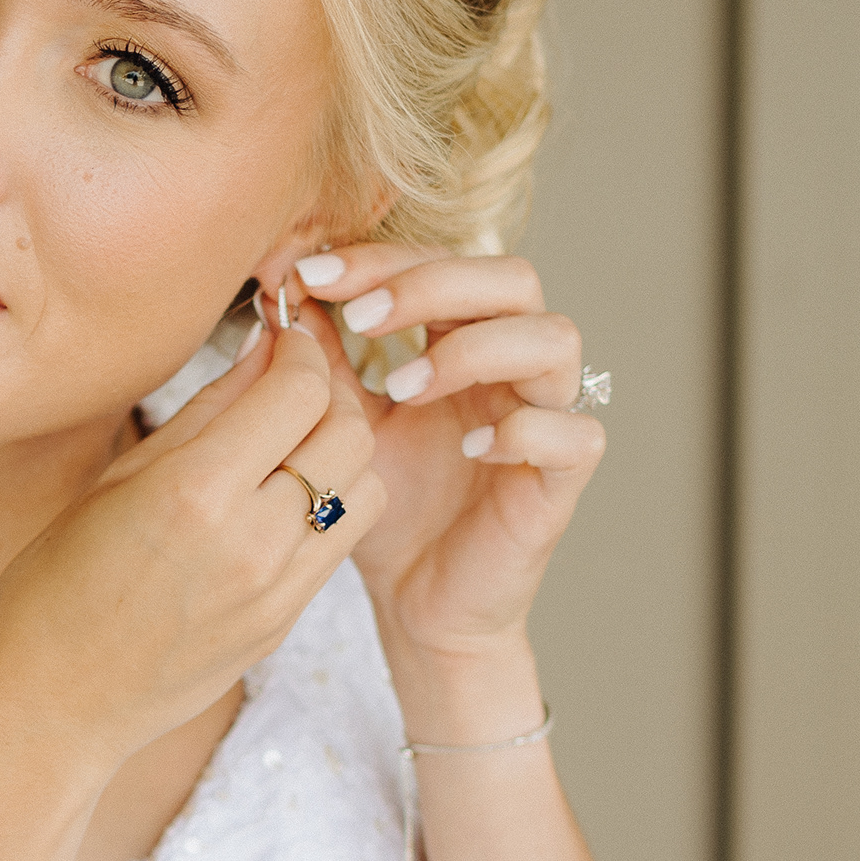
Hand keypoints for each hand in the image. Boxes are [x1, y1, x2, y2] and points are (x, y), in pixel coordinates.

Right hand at [0, 302, 383, 772]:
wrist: (50, 702)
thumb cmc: (57, 580)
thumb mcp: (120, 477)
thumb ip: (208, 410)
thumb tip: (265, 346)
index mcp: (194, 491)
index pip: (299, 391)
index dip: (299, 352)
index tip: (280, 341)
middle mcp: (249, 541)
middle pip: (350, 434)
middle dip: (328, 393)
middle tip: (291, 385)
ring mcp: (275, 591)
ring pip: (364, 488)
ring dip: (340, 454)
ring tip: (290, 447)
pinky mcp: (284, 625)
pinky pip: (339, 544)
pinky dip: (327, 507)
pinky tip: (279, 502)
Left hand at [295, 247, 601, 665]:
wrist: (417, 600)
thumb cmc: (389, 506)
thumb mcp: (343, 422)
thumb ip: (323, 357)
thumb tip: (283, 284)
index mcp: (465, 339)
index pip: (443, 263)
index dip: (383, 259)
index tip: (311, 274)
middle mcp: (515, 367)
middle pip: (512, 279)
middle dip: (433, 285)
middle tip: (362, 317)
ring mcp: (547, 417)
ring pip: (555, 340)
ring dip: (476, 349)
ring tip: (403, 388)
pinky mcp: (563, 481)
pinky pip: (576, 433)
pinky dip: (524, 430)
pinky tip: (469, 448)